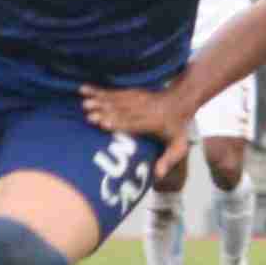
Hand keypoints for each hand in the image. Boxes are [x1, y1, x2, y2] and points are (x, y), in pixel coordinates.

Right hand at [79, 82, 194, 182]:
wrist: (181, 100)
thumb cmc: (177, 127)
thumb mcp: (179, 145)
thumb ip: (168, 159)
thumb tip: (158, 175)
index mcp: (153, 122)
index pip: (133, 123)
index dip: (118, 123)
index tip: (103, 125)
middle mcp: (144, 109)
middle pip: (122, 111)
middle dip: (105, 112)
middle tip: (88, 115)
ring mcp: (137, 99)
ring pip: (116, 99)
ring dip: (100, 100)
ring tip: (84, 103)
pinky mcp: (132, 92)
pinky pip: (114, 92)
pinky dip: (99, 90)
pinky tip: (85, 90)